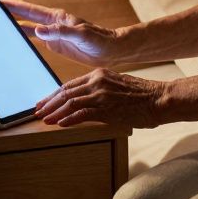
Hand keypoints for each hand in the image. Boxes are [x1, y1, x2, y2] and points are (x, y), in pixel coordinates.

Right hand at [2, 0, 121, 66]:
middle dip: (8, 13)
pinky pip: (35, 42)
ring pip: (27, 29)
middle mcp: (52, 23)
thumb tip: (37, 30)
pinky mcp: (55, 45)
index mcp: (56, 17)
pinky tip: (14, 44)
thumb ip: (60, 32)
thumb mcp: (80, 35)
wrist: (111, 50)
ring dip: (13, 27)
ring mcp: (52, 34)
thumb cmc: (100, 40)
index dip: (12, 5)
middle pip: (24, 17)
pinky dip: (23, 41)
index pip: (29, 10)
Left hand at [35, 68, 166, 127]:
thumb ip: (101, 89)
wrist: (159, 98)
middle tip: (37, 111)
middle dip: (49, 103)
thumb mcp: (117, 85)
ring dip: (54, 112)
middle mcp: (97, 81)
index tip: (45, 102)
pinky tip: (60, 125)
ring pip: (70, 103)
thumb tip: (87, 100)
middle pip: (65, 92)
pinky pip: (82, 114)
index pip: (70, 85)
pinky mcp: (106, 108)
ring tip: (44, 119)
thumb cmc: (142, 94)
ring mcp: (101, 94)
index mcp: (98, 74)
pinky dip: (68, 120)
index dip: (54, 94)